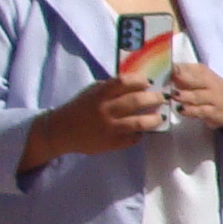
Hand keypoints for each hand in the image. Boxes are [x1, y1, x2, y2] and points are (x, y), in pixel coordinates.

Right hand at [39, 76, 168, 156]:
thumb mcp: (91, 92)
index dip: (140, 80)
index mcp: (100, 94)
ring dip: (155, 119)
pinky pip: (133, 138)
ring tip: (161, 117)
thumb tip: (136, 85)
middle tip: (162, 98)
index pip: (123, 81)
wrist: (60, 131)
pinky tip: (141, 132)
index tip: (148, 83)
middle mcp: (105, 109)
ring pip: (140, 122)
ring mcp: (109, 127)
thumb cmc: (79, 108)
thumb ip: (110, 88)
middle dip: (154, 98)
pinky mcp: (111, 142)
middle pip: (137, 100)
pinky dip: (140, 134)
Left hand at [164, 61, 222, 128]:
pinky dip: (190, 111)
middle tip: (168, 80)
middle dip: (182, 79)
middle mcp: (211, 84)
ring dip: (184, 96)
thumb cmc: (210, 90)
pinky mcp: (215, 113)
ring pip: (198, 97)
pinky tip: (181, 110)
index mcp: (204, 72)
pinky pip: (201, 111)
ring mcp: (214, 99)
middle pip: (196, 81)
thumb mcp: (201, 77)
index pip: (191, 69)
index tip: (166, 69)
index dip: (178, 69)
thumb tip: (166, 71)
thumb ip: (185, 74)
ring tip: (173, 96)